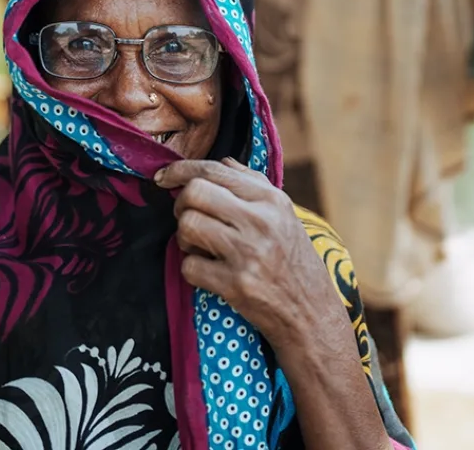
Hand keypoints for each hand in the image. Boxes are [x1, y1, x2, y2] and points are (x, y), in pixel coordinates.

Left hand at [154, 158, 342, 346]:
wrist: (311, 312)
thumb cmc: (294, 261)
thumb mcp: (285, 214)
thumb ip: (253, 184)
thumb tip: (223, 162)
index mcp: (271, 199)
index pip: (214, 169)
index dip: (180, 170)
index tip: (162, 177)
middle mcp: (260, 221)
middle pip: (194, 193)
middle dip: (181, 204)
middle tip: (188, 218)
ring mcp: (247, 253)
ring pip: (187, 226)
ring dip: (185, 238)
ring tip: (202, 247)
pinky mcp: (235, 284)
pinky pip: (189, 266)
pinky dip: (193, 269)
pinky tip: (210, 272)